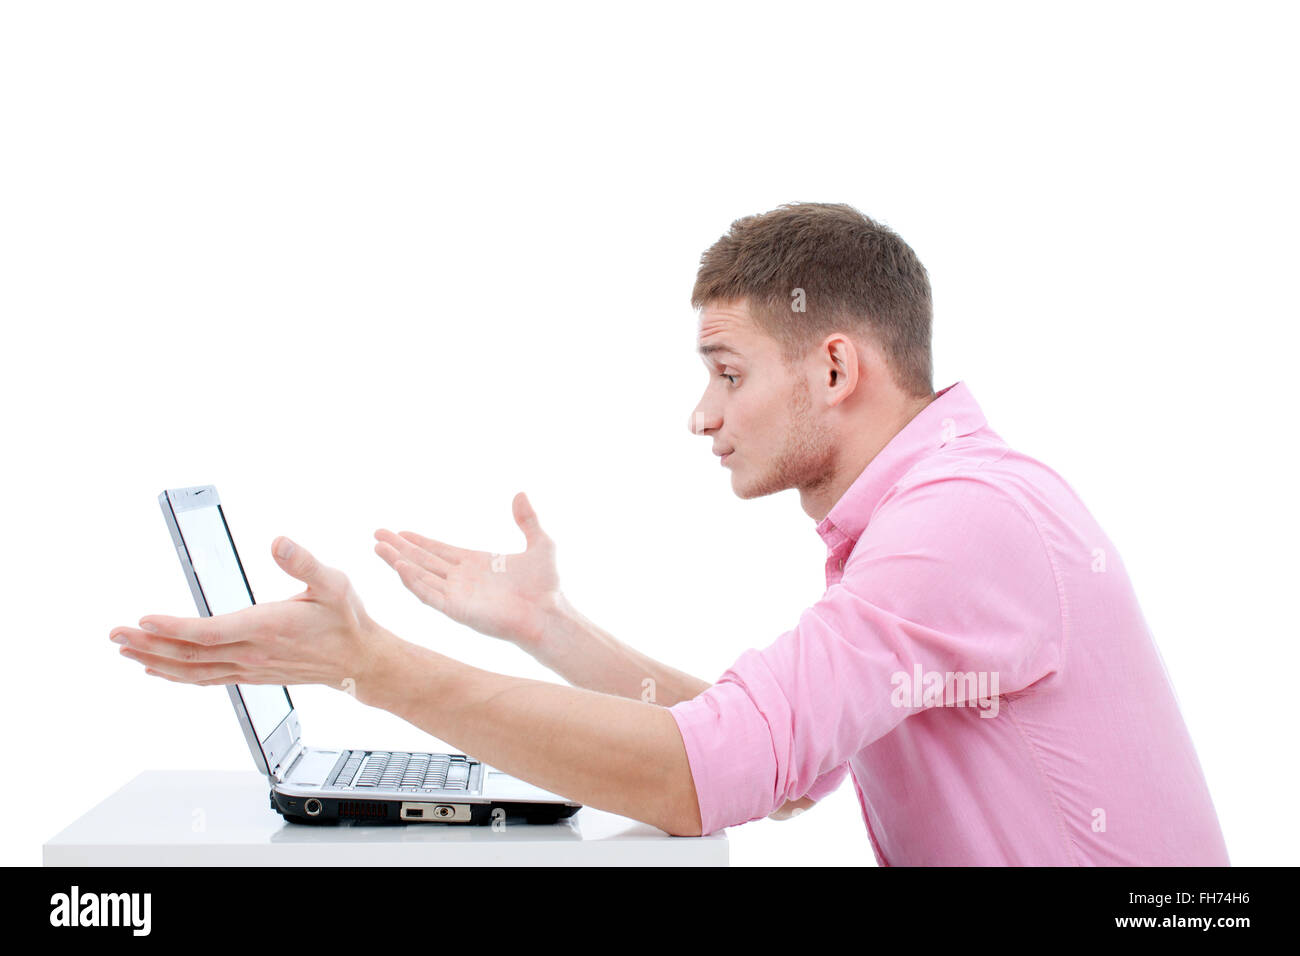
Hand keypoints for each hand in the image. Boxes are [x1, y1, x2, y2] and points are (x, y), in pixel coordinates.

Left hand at [110, 536, 393, 694]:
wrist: (360, 660)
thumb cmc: (346, 620)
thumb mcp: (334, 583)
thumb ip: (304, 562)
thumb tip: (278, 541)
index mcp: (266, 628)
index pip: (209, 632)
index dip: (173, 628)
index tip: (143, 620)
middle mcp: (252, 653)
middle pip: (189, 654)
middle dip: (148, 644)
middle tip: (115, 635)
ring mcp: (248, 667)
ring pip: (192, 670)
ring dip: (155, 660)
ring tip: (126, 651)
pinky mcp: (250, 675)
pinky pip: (205, 678)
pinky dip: (177, 675)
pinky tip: (159, 670)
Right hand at [373, 492, 561, 646]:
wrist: (550, 613)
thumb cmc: (547, 586)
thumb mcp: (540, 543)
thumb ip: (528, 519)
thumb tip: (520, 493)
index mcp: (476, 564)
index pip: (439, 550)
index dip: (418, 541)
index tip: (399, 531)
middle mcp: (462, 579)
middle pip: (423, 560)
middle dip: (399, 548)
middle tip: (377, 534)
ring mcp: (458, 595)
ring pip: (420, 575)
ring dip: (399, 562)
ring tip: (378, 547)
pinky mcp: (458, 610)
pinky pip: (429, 595)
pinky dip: (414, 582)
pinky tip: (400, 567)